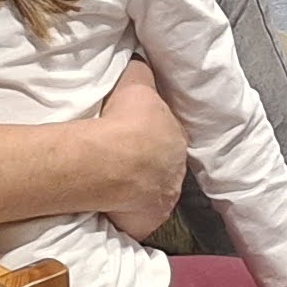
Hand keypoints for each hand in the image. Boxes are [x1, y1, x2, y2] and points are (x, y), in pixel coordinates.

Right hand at [94, 60, 188, 236]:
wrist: (111, 160)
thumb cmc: (124, 120)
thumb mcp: (136, 82)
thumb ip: (142, 76)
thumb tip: (141, 64)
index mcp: (177, 138)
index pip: (167, 137)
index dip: (150, 138)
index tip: (133, 138)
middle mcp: (176, 171)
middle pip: (162, 167)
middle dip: (147, 166)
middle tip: (121, 162)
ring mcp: (163, 199)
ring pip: (151, 194)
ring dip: (137, 190)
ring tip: (113, 185)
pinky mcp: (145, 222)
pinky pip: (135, 218)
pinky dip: (125, 214)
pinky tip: (109, 207)